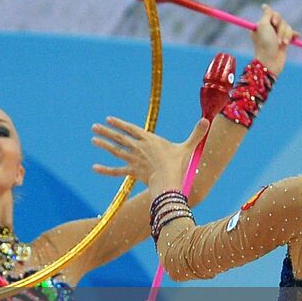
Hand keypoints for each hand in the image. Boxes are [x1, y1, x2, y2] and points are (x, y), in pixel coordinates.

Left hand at [91, 116, 209, 192]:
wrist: (168, 181)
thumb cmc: (179, 164)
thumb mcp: (188, 147)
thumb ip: (196, 134)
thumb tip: (207, 121)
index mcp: (149, 140)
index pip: (131, 129)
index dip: (120, 123)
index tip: (109, 119)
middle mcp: (138, 148)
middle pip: (119, 138)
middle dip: (106, 131)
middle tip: (94, 127)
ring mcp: (133, 160)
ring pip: (115, 151)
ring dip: (104, 144)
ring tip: (93, 139)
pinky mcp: (132, 172)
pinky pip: (116, 171)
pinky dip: (105, 170)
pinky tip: (94, 168)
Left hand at [252, 4, 296, 75]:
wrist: (270, 61)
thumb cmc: (265, 43)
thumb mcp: (263, 26)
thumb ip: (267, 15)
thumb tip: (265, 6)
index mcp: (261, 24)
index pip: (272, 13)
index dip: (275, 17)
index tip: (273, 23)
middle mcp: (268, 29)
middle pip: (281, 20)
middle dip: (281, 28)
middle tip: (277, 38)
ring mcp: (276, 36)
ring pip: (287, 27)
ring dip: (286, 35)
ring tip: (282, 44)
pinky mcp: (284, 42)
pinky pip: (292, 34)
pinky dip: (293, 36)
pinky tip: (296, 38)